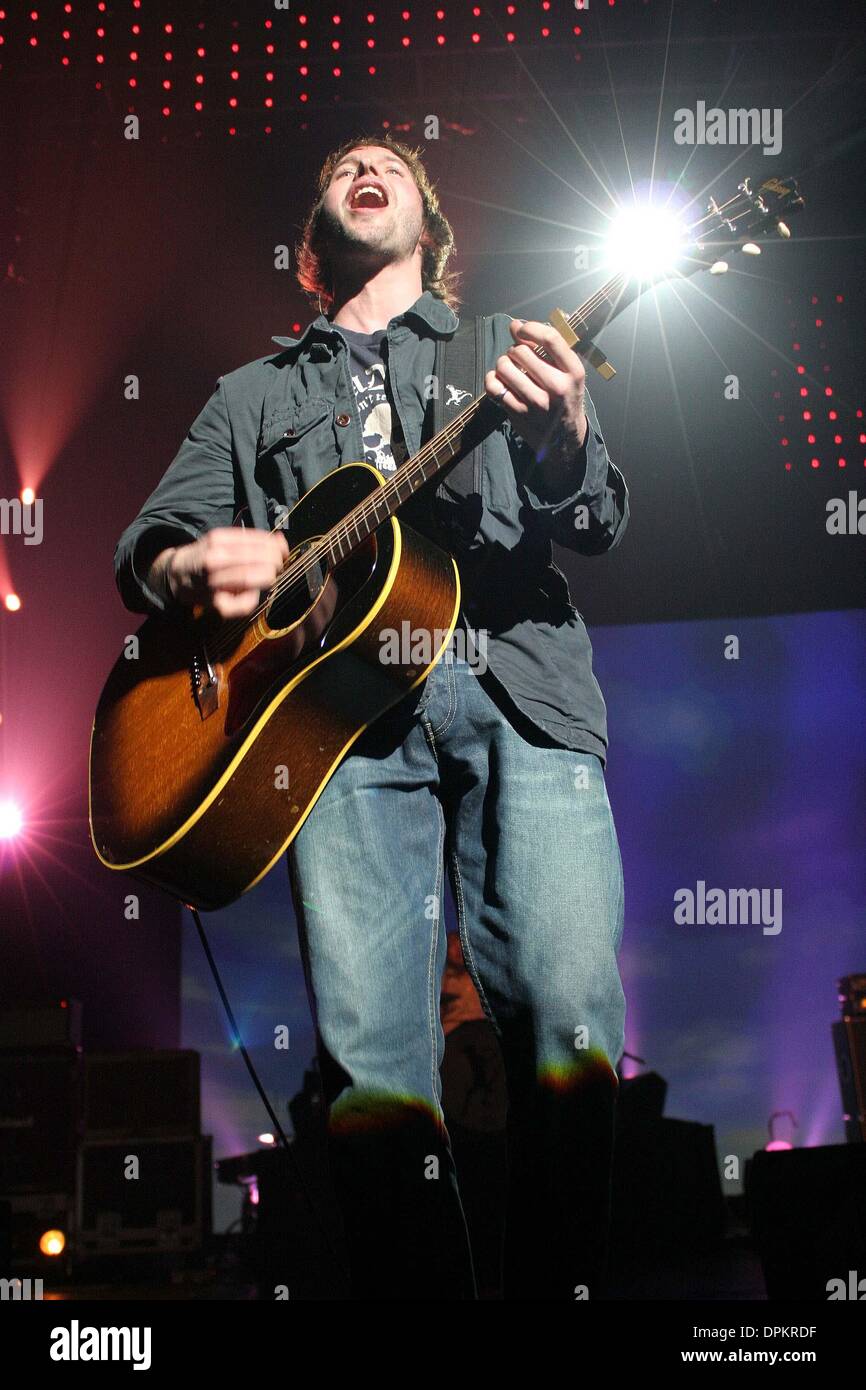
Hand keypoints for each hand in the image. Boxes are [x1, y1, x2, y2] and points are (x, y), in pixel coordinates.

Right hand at [168, 527, 289, 618]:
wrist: (176, 575)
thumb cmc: (206, 556)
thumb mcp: (222, 540)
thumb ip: (250, 540)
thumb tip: (280, 541)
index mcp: (218, 540)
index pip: (258, 542)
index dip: (276, 547)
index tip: (283, 550)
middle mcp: (215, 560)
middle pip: (259, 561)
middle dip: (275, 562)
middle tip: (278, 564)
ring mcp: (214, 582)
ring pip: (253, 579)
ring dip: (267, 577)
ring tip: (268, 575)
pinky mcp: (217, 604)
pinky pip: (246, 602)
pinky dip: (254, 597)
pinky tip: (251, 592)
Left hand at [484, 318, 587, 462]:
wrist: (564, 440)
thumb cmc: (564, 399)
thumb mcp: (568, 374)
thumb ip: (547, 349)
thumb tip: (515, 325)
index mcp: (573, 372)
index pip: (550, 339)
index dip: (530, 328)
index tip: (520, 329)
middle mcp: (557, 386)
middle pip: (521, 351)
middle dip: (514, 350)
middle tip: (518, 359)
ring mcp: (537, 402)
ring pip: (505, 366)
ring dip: (503, 364)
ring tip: (510, 370)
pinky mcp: (519, 413)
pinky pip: (494, 386)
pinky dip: (492, 379)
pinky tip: (499, 381)